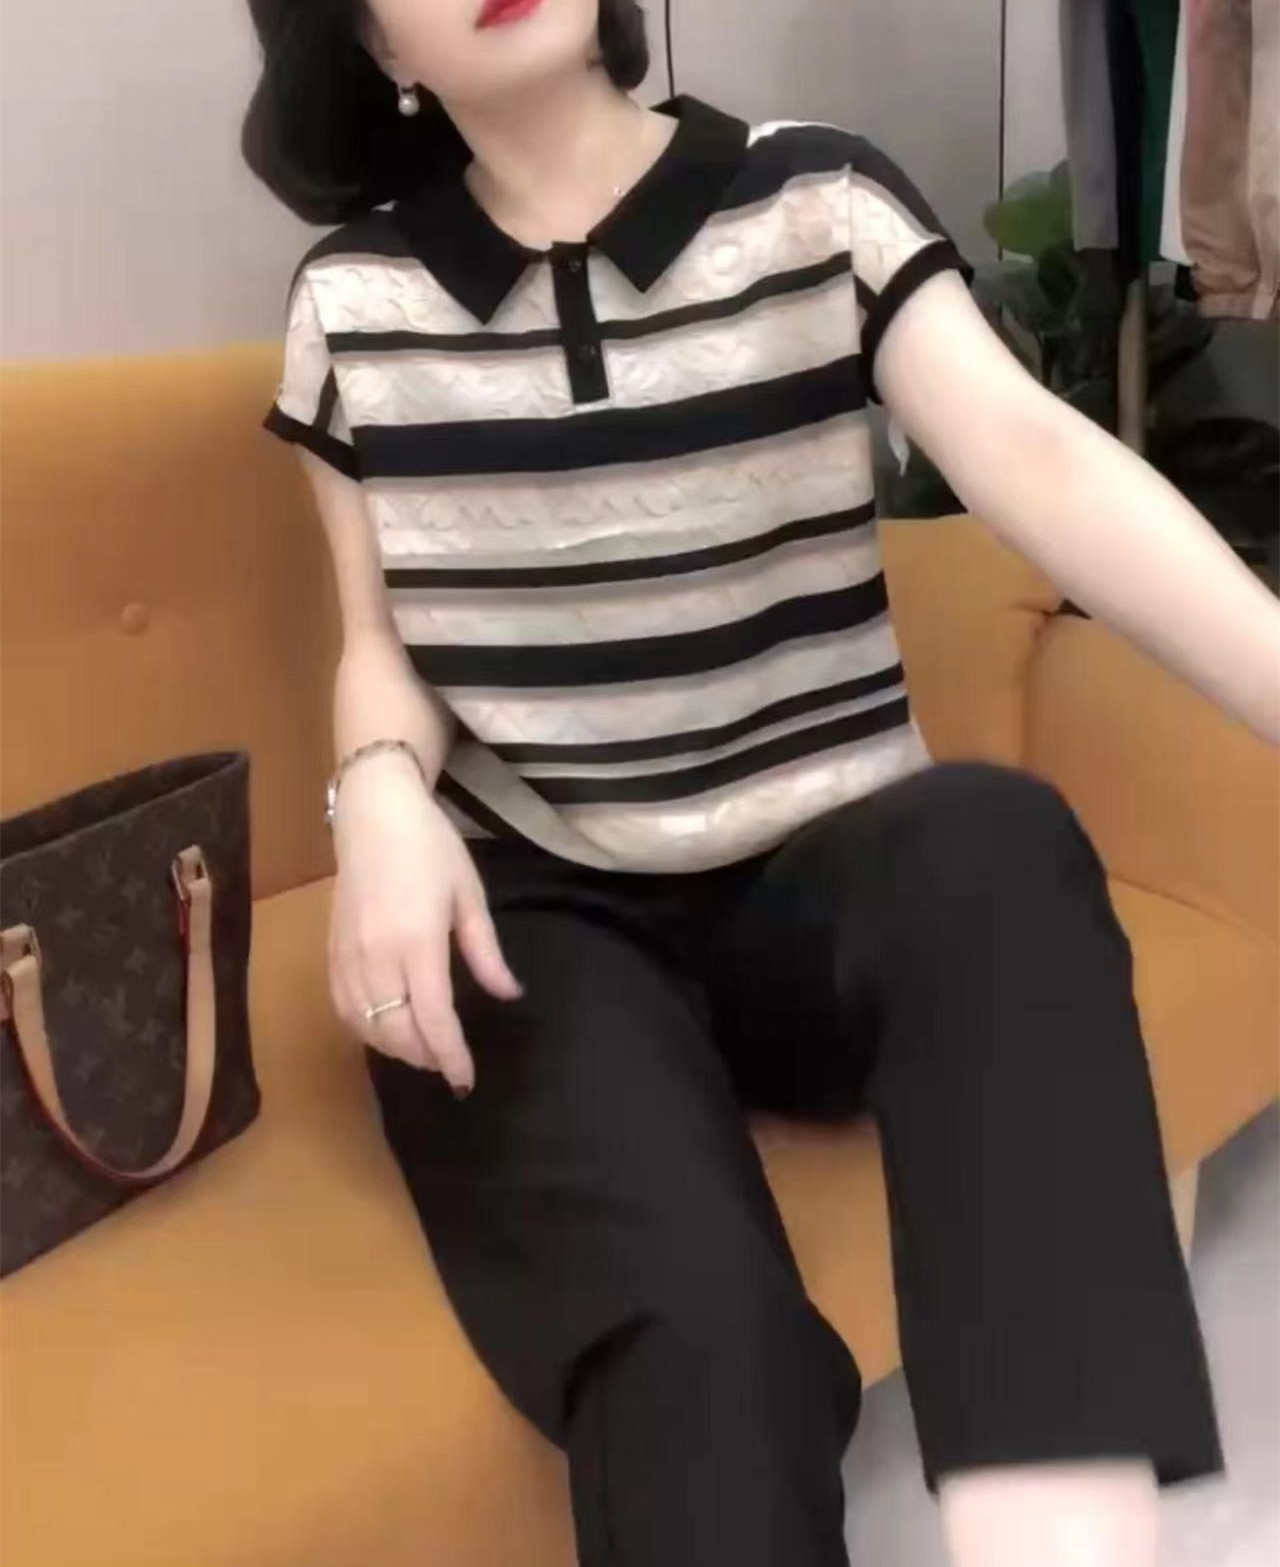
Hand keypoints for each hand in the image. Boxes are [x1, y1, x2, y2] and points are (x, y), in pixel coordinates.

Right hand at [326, 752, 520, 1093]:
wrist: (373, 813)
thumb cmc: (430, 847)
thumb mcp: (469, 896)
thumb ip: (486, 952)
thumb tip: (508, 994)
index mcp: (417, 942)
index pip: (434, 1019)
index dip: (451, 1056)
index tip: (466, 1080)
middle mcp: (377, 957)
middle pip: (397, 1031)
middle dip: (425, 1057)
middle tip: (450, 1062)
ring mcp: (348, 956)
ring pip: (366, 1026)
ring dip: (395, 1048)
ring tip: (423, 1048)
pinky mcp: (330, 952)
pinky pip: (344, 1008)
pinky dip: (365, 1030)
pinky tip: (385, 1029)